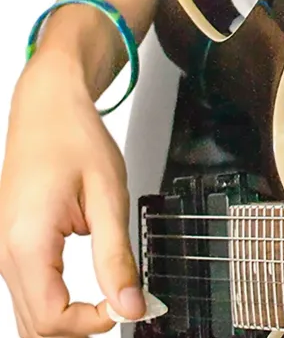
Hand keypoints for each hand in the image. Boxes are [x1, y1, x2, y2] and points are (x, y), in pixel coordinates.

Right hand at [0, 51, 145, 336]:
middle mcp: (6, 255)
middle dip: (80, 328)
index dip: (92, 323)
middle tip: (122, 305)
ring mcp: (3, 253)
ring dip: (68, 320)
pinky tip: (88, 292)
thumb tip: (131, 303)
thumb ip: (116, 255)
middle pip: (35, 328)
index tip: (128, 305)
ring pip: (28, 317)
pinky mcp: (11, 249)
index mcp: (28, 242)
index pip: (52, 318)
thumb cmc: (75, 139)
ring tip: (110, 298)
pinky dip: (56, 304)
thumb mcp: (108, 194)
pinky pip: (28, 294)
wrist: (47, 109)